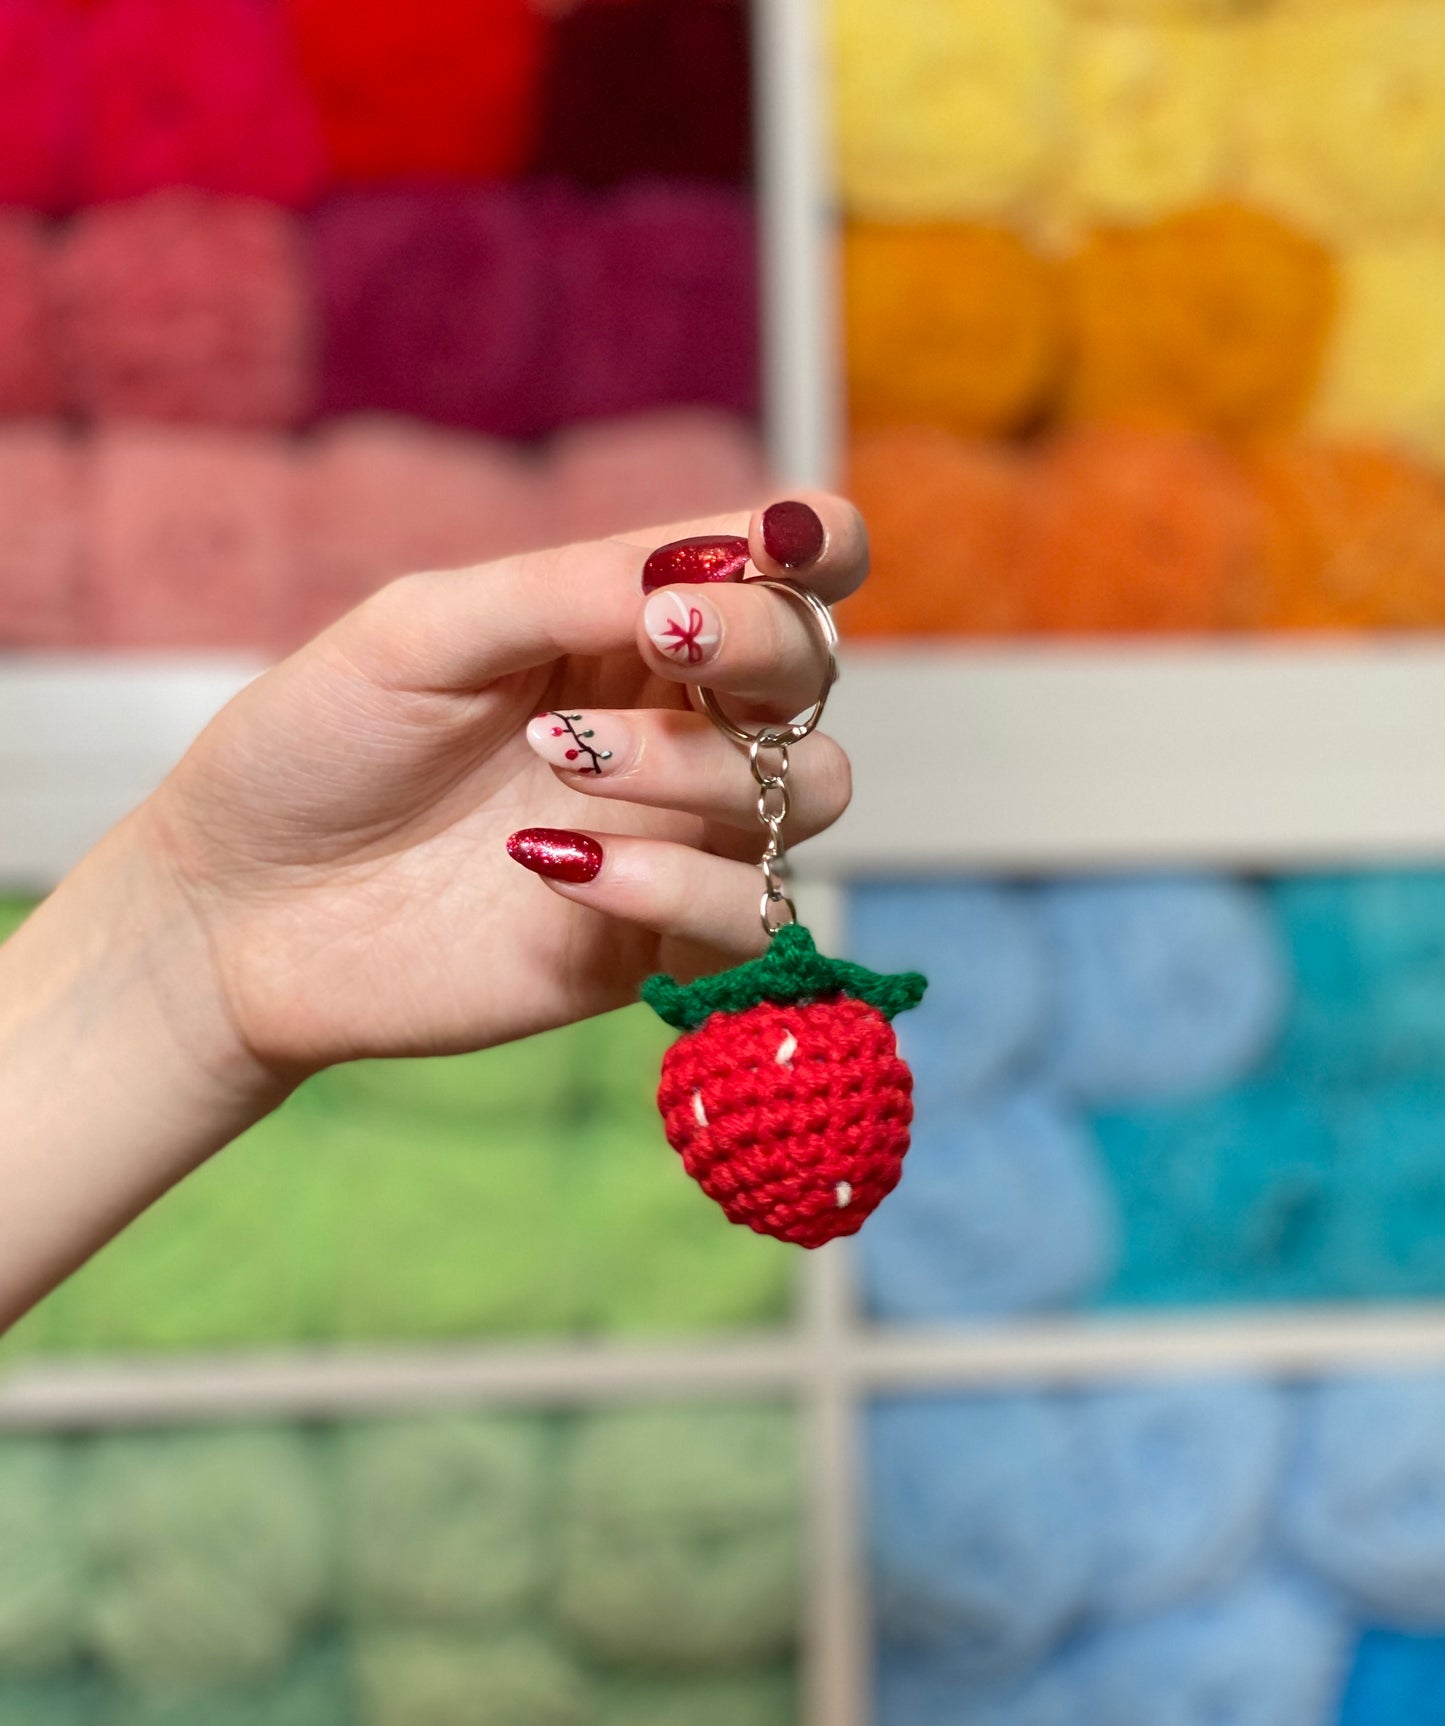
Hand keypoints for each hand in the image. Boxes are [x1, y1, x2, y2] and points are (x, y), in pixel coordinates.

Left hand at [136, 495, 865, 1078]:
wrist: (238, 913)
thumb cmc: (313, 749)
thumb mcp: (419, 633)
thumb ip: (564, 588)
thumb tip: (712, 564)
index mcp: (625, 629)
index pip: (782, 571)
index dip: (816, 545)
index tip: (779, 543)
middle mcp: (674, 724)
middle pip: (813, 672)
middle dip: (758, 645)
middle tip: (658, 638)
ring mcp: (674, 836)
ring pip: (810, 791)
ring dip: (704, 764)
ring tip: (563, 763)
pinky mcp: (657, 945)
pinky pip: (749, 918)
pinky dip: (678, 882)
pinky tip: (559, 870)